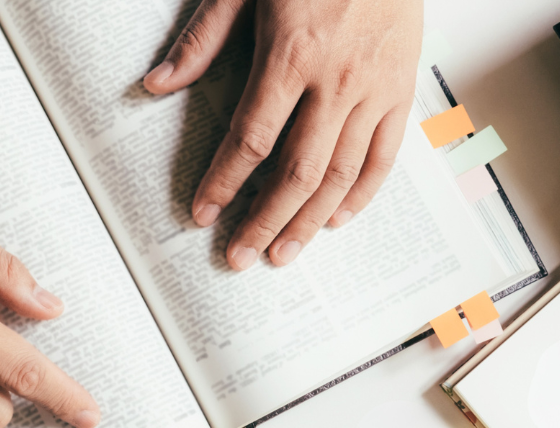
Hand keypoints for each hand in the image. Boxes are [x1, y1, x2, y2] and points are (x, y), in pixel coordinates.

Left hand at [144, 0, 421, 269]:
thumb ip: (203, 37)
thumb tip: (156, 84)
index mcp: (292, 54)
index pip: (252, 139)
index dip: (224, 182)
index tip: (202, 214)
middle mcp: (337, 80)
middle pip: (297, 173)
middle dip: (264, 221)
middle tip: (239, 256)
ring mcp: (375, 88)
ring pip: (340, 175)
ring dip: (309, 222)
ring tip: (282, 253)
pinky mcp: (403, 87)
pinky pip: (384, 156)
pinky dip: (361, 194)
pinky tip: (336, 220)